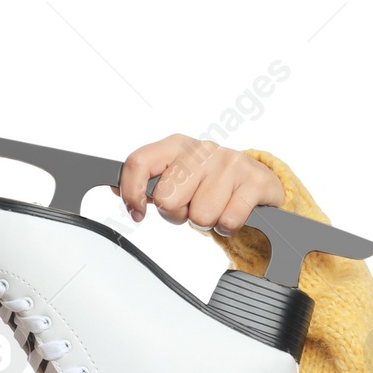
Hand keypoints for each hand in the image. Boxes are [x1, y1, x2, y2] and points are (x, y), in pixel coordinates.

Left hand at [111, 133, 283, 235]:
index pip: (139, 162)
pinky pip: (228, 221)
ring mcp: (230, 163)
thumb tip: (115, 190)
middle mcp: (202, 150)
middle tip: (189, 206)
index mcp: (176, 146)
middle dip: (176, 214)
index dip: (131, 192)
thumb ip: (146, 181)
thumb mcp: (176, 175)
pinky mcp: (254, 181)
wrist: (257, 180)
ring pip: (199, 216)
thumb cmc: (209, 181)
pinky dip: (228, 226)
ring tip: (214, 206)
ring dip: (205, 222)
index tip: (136, 212)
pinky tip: (231, 211)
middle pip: (167, 199)